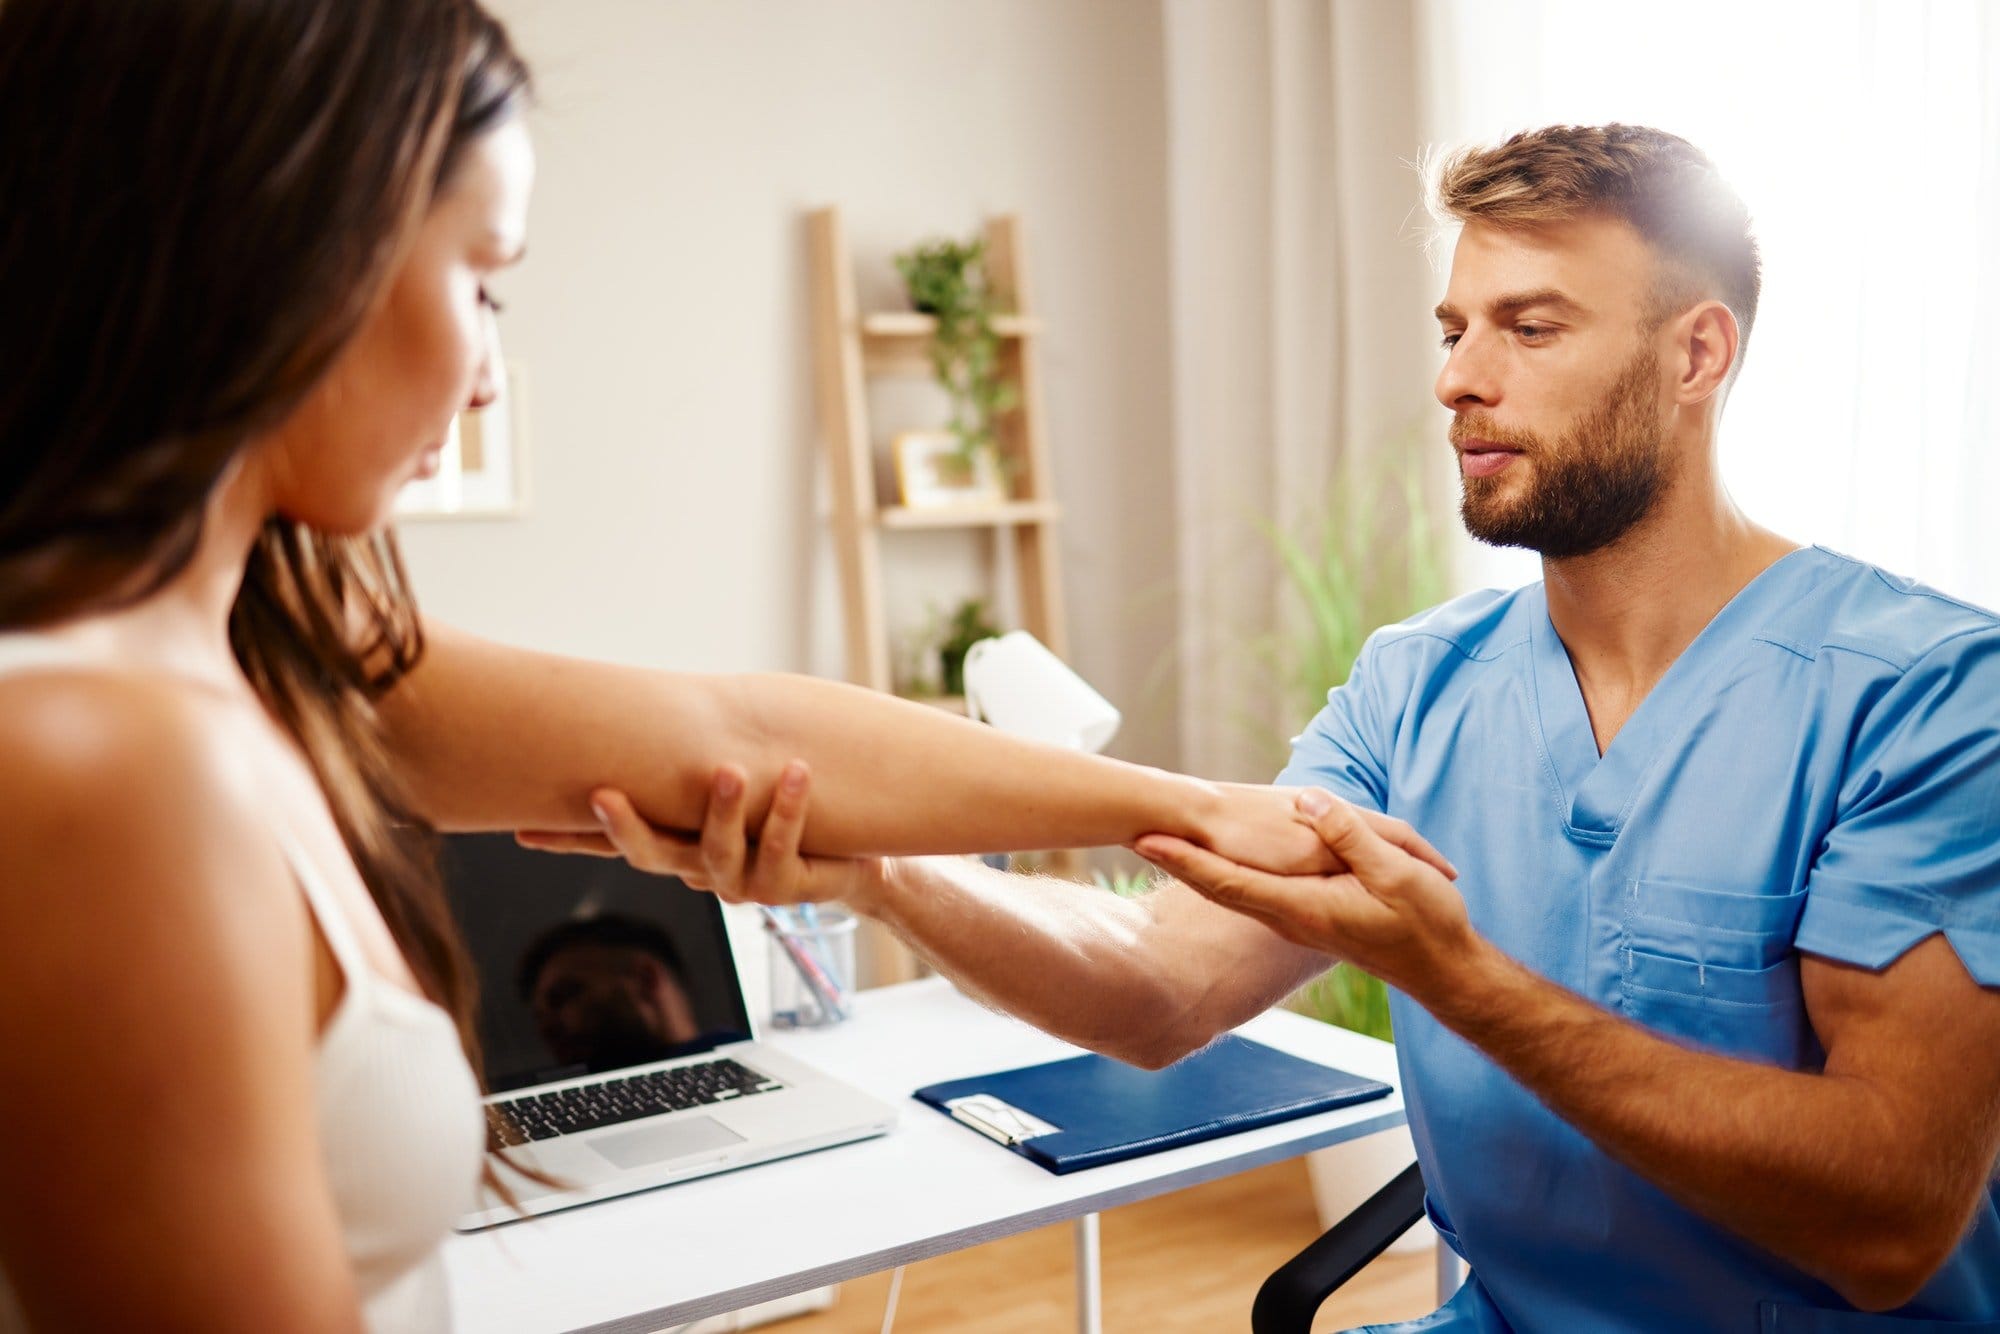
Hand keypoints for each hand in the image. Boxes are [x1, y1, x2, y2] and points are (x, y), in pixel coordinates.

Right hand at [515, 760, 884, 909]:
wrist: (858, 861)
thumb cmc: (792, 816)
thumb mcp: (737, 784)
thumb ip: (696, 761)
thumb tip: (650, 702)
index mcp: (682, 845)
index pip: (614, 844)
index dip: (569, 840)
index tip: (523, 831)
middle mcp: (702, 869)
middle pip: (649, 856)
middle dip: (625, 827)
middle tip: (603, 794)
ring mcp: (742, 884)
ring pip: (717, 851)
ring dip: (722, 807)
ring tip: (727, 768)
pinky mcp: (784, 890)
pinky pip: (778, 846)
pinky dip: (784, 807)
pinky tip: (794, 772)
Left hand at [1136, 787, 1471, 995]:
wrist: (1443, 968)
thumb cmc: (1426, 924)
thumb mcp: (1395, 872)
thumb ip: (1349, 835)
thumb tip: (1306, 799)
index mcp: (1303, 907)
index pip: (1229, 881)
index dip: (1186, 859)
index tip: (1147, 839)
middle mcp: (1289, 916)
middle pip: (1218, 886)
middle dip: (1175, 860)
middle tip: (1133, 834)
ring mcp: (1296, 918)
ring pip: (1233, 891)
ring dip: (1194, 867)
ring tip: (1159, 842)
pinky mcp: (1307, 914)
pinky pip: (1253, 892)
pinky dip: (1224, 875)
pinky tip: (1212, 863)